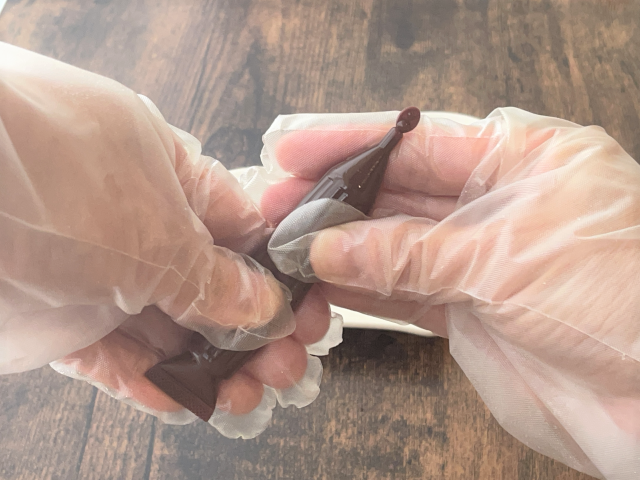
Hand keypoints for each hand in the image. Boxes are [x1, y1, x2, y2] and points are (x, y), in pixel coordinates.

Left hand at [0, 43, 330, 428]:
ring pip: (168, 327)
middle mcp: (136, 221)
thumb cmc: (44, 177)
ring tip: (247, 394)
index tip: (302, 312)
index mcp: (168, 174)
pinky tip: (183, 399)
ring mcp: (97, 270)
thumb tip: (263, 303)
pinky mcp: (59, 317)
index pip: (242, 229)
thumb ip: (215, 277)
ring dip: (211, 364)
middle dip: (252, 330)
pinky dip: (150, 382)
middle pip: (211, 285)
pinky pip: (114, 355)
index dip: (277, 274)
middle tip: (283, 366)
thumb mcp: (157, 233)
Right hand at [261, 108, 639, 477]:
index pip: (418, 140)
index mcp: (522, 158)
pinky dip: (365, 290)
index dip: (352, 144)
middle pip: (398, 193)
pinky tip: (325, 282)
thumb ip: (410, 253)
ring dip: (342, 248)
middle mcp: (498, 203)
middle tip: (278, 206)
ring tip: (288, 246)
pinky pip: (404, 292)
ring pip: (395, 246)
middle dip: (336, 199)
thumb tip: (329, 246)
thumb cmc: (621, 297)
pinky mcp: (471, 310)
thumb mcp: (504, 257)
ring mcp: (481, 260)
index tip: (296, 149)